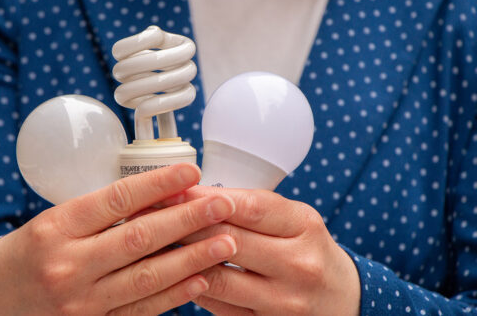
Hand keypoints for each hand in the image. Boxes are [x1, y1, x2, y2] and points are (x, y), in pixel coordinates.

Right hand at [0, 164, 236, 314]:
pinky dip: (174, 295)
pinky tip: (199, 279)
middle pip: (139, 237)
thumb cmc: (24, 255)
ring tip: (225, 242)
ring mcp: (80, 302)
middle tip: (222, 204)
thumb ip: (100, 213)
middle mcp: (67, 265)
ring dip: (192, 258)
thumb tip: (159, 198)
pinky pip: (141, 309)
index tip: (191, 171)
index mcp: (56, 227)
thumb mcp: (52, 222)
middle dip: (187, 218)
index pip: (117, 199)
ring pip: (147, 277)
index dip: (159, 183)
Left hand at [165, 186, 359, 315]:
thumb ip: (252, 208)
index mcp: (304, 226)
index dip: (203, 197)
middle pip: (228, 240)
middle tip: (151, 214)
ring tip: (157, 244)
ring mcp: (285, 301)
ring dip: (181, 259)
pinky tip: (177, 274)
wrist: (341, 298)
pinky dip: (194, 288)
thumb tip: (193, 194)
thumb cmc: (308, 250)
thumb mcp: (294, 220)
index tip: (173, 189)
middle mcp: (299, 264)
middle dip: (184, 224)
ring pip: (217, 278)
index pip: (248, 207)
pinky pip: (219, 307)